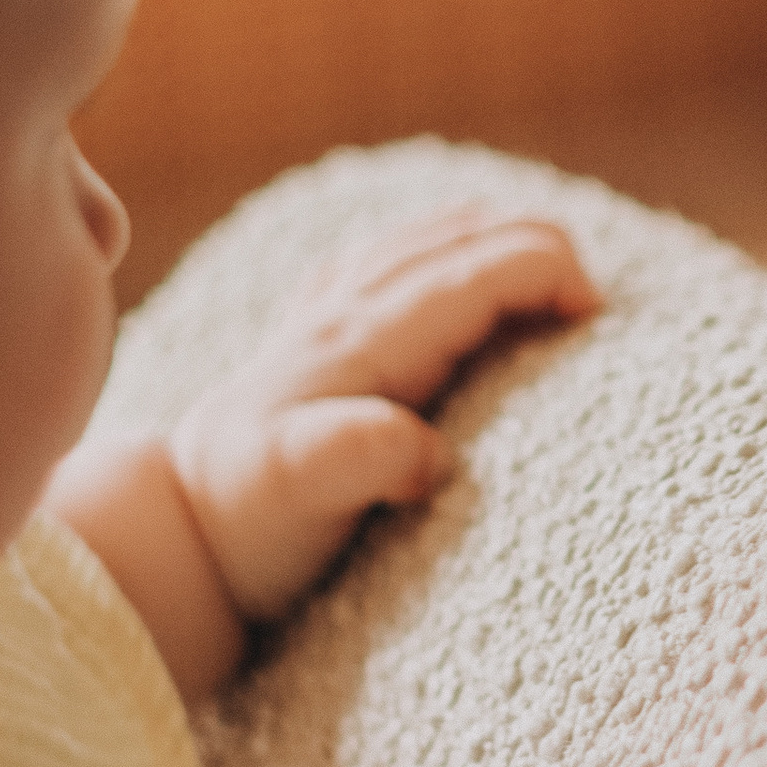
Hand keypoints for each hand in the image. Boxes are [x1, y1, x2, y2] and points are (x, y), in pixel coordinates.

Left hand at [51, 206, 597, 694]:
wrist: (170, 529)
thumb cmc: (246, 521)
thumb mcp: (297, 493)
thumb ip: (358, 457)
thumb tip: (425, 449)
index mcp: (362, 340)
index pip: (475, 272)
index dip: (547, 273)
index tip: (596, 313)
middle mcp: (344, 311)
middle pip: (460, 240)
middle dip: (540, 249)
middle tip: (596, 300)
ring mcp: (326, 317)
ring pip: (426, 239)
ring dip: (498, 237)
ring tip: (553, 260)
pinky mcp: (315, 336)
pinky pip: (389, 260)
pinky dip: (441, 245)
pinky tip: (449, 251)